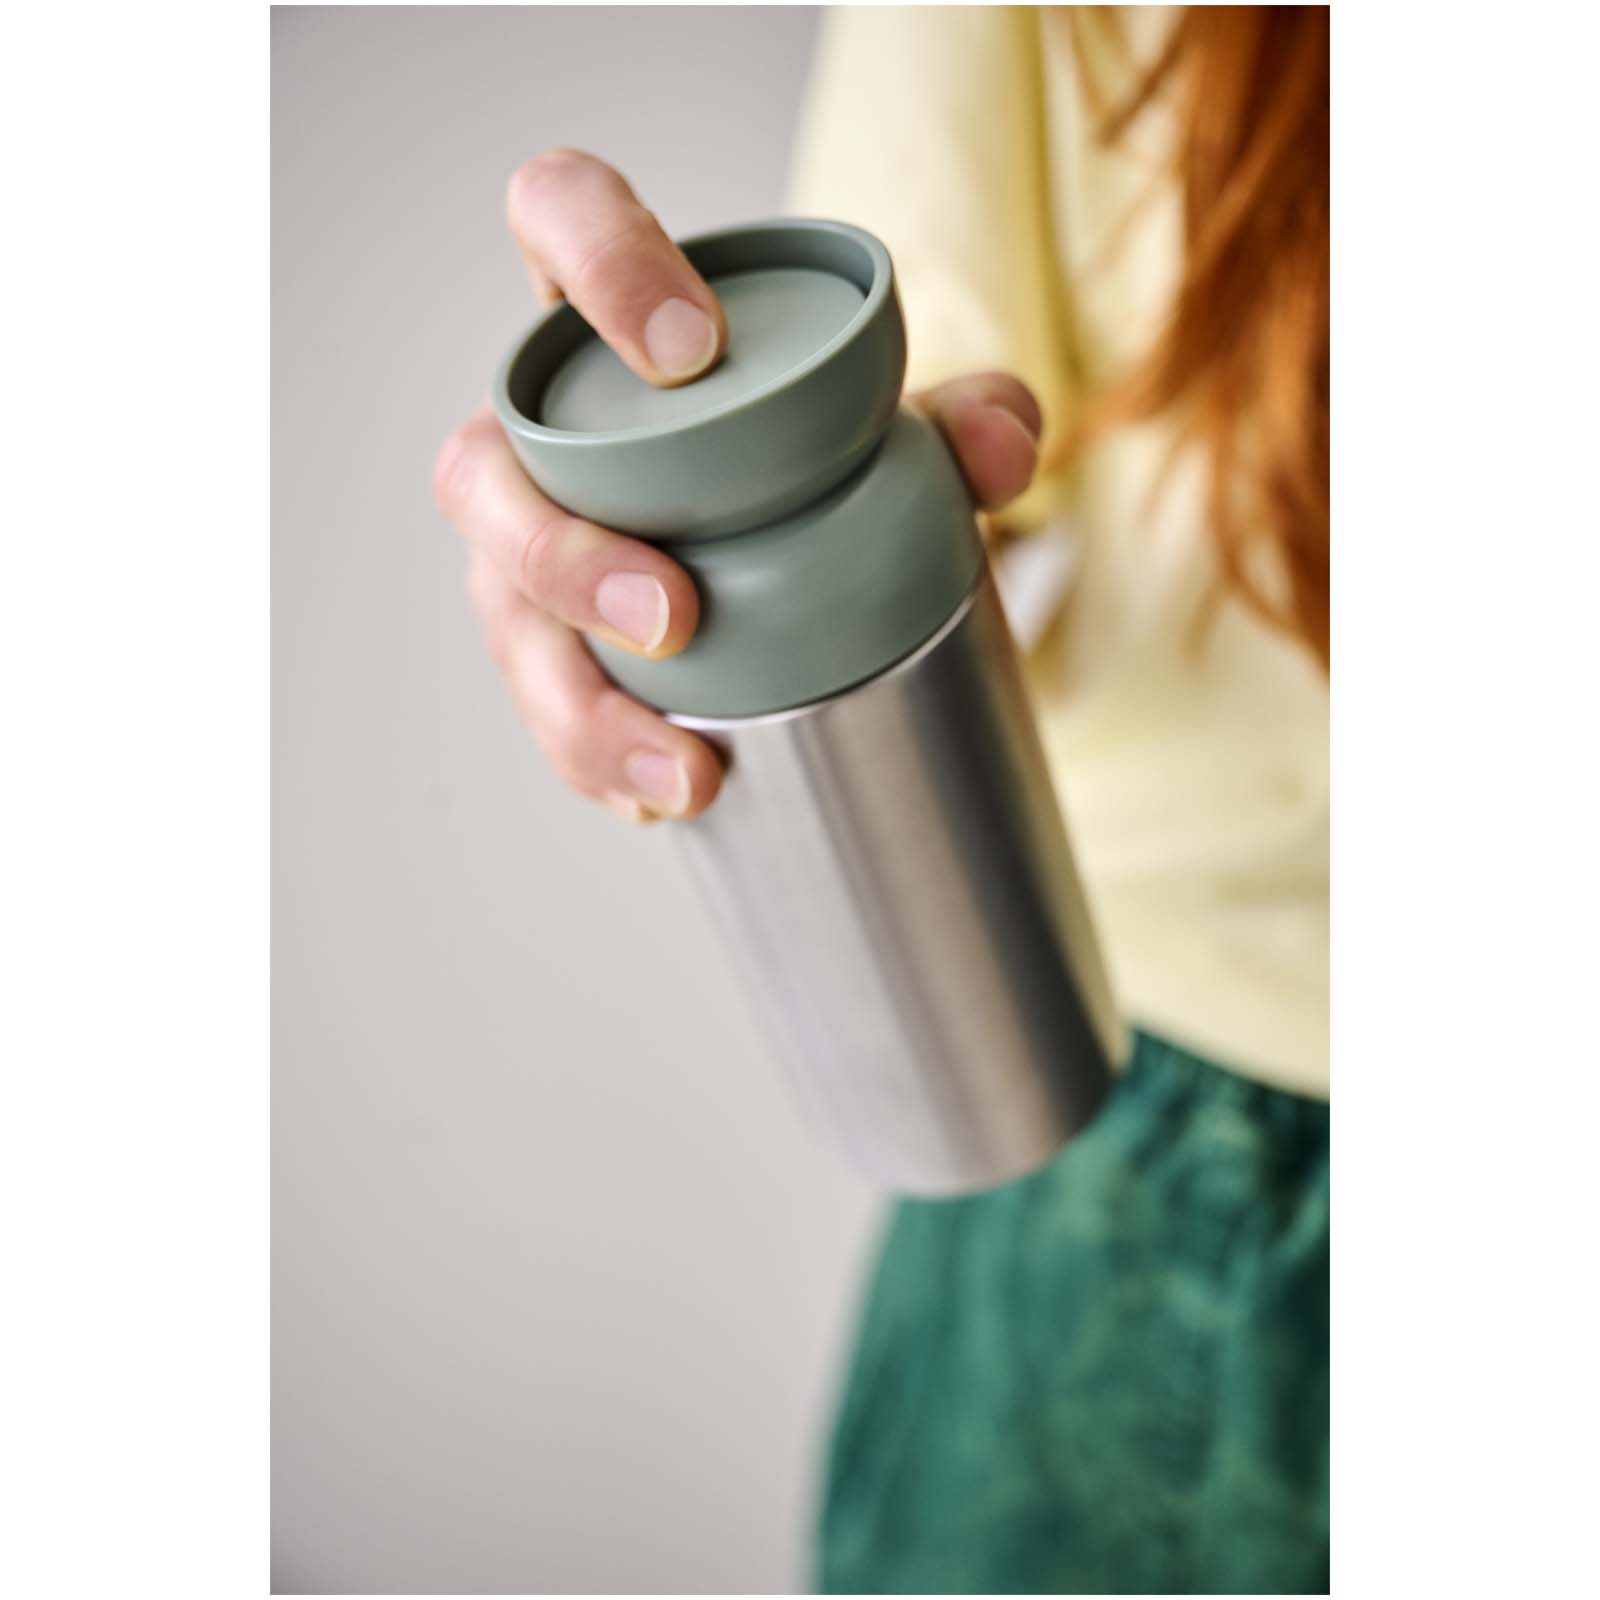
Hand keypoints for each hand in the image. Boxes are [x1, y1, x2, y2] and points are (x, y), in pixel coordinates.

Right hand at [434, 149, 1042, 823]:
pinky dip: (605, 759)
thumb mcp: (895, 426)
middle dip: (559, 554)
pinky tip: (667, 799)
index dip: (596, 260)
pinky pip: (547, 708)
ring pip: (503, 615)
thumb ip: (961, 417)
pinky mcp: (547, 643)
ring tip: (683, 770)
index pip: (556, 214)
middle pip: (481, 471)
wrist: (788, 540)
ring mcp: (527, 544)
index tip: (691, 352)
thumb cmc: (809, 452)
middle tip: (671, 617)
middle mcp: (539, 432)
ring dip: (579, 704)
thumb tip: (997, 448)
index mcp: (612, 320)